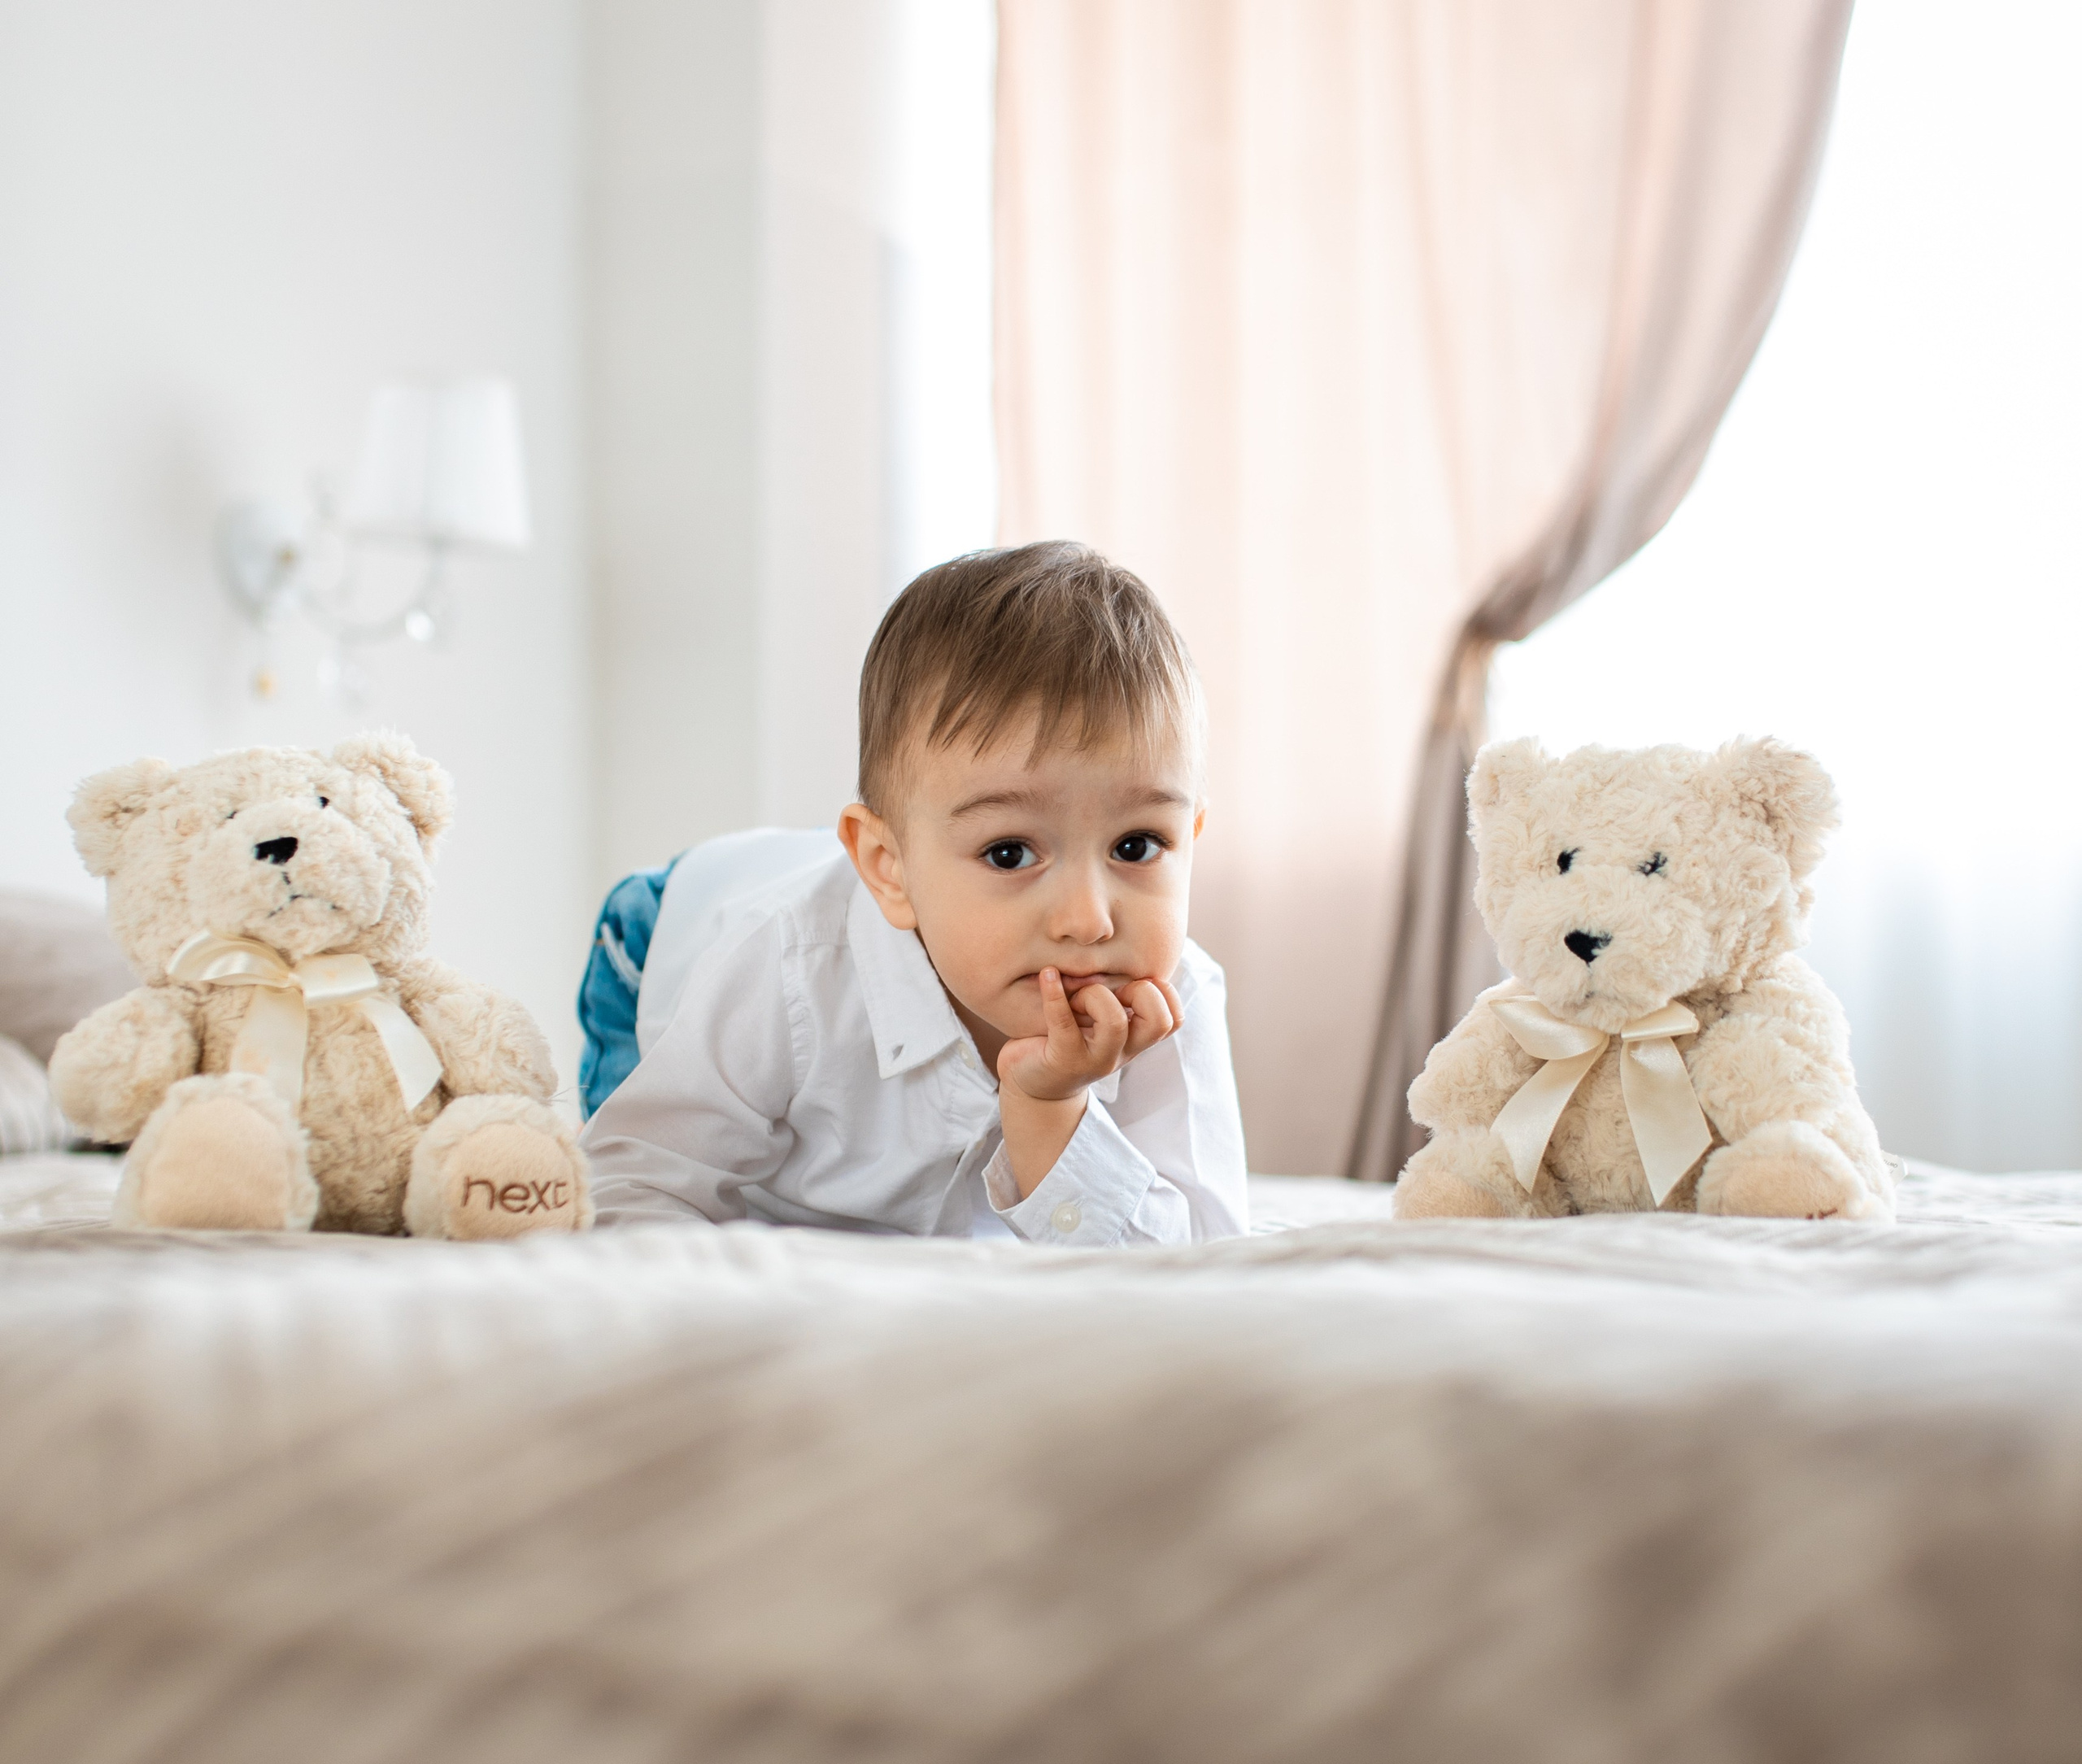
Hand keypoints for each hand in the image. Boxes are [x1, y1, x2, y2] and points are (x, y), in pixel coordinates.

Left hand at [995, 970, 1183, 1201]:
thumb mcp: (1096, 1019)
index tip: (1132, 984)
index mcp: (1134, 1039)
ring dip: (1094, 995)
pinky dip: (1054, 993)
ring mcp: (1095, 1059)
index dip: (1163, 993)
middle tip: (1110, 990)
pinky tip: (1047, 976)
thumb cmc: (1066, 1037)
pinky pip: (1064, 1023)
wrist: (1032, 1081)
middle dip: (1140, 991)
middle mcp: (1121, 1051)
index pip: (1173, 1019)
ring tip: (1074, 996)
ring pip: (1115, 1024)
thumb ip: (1112, 994)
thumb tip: (1112, 944)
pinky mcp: (1063, 1059)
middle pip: (1159, 1022)